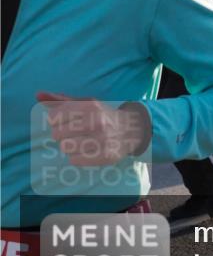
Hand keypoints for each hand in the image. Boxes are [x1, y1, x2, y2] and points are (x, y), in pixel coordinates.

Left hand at [37, 92, 151, 164]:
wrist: (131, 129)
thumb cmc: (101, 115)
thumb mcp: (84, 103)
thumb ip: (60, 100)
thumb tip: (38, 94)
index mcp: (90, 106)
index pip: (53, 117)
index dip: (56, 120)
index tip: (67, 120)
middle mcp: (97, 122)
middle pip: (57, 134)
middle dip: (63, 134)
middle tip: (76, 132)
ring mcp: (102, 140)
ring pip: (65, 148)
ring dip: (70, 146)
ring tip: (82, 141)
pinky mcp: (105, 156)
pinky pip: (75, 160)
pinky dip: (78, 157)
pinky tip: (88, 150)